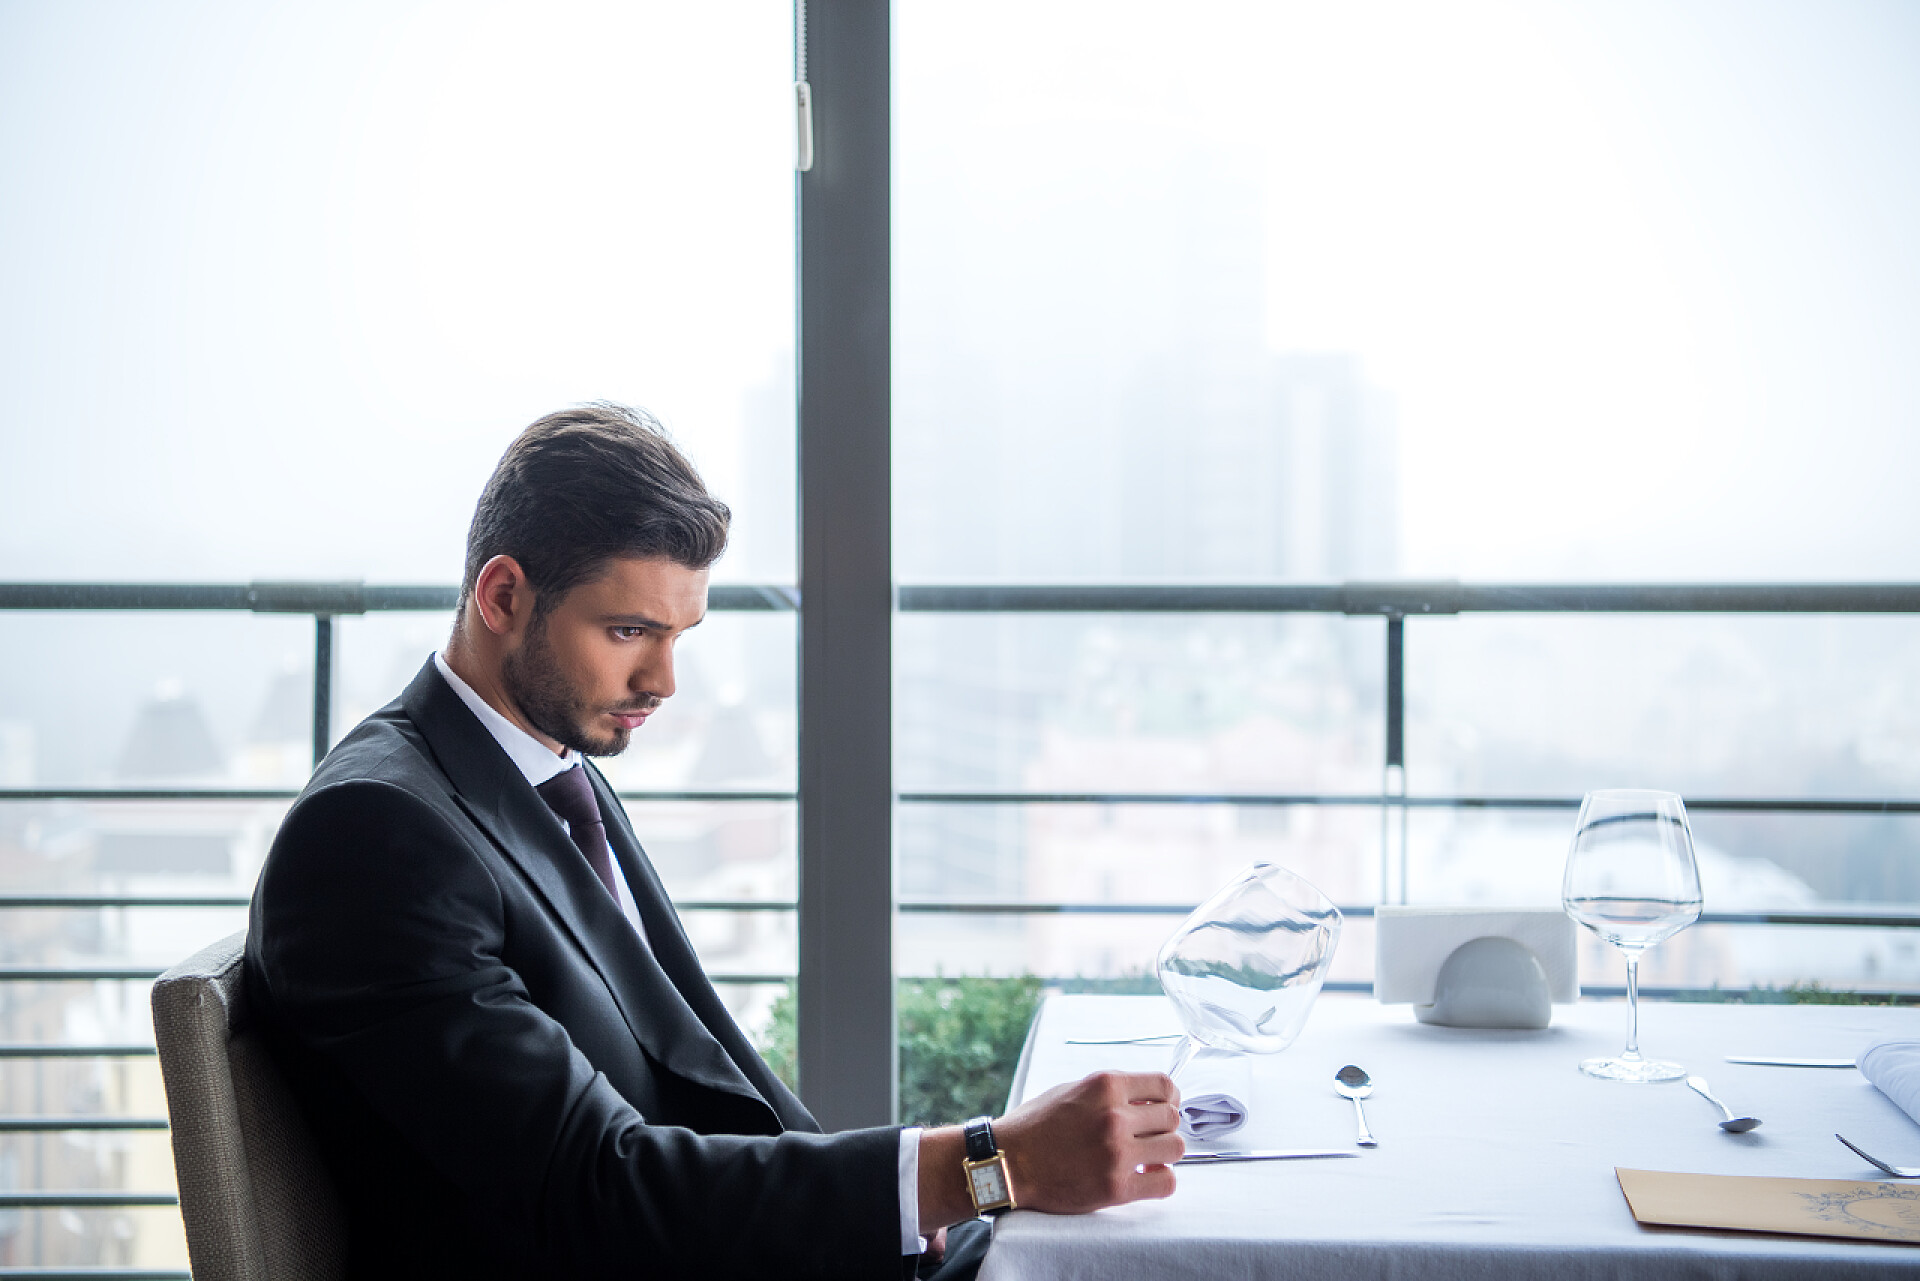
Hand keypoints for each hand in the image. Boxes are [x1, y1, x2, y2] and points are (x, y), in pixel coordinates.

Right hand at [995, 1071, 1183, 1213]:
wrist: (1007, 1163)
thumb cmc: (1036, 1126)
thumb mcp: (1072, 1090)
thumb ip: (1111, 1092)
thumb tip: (1147, 1097)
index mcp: (1106, 1086)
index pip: (1164, 1085)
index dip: (1168, 1097)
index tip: (1162, 1107)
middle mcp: (1115, 1117)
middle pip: (1172, 1117)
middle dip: (1163, 1126)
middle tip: (1149, 1135)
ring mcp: (1117, 1153)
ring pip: (1175, 1148)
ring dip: (1164, 1152)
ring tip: (1146, 1157)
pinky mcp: (1116, 1188)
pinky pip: (1166, 1183)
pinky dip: (1160, 1180)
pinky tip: (1144, 1177)